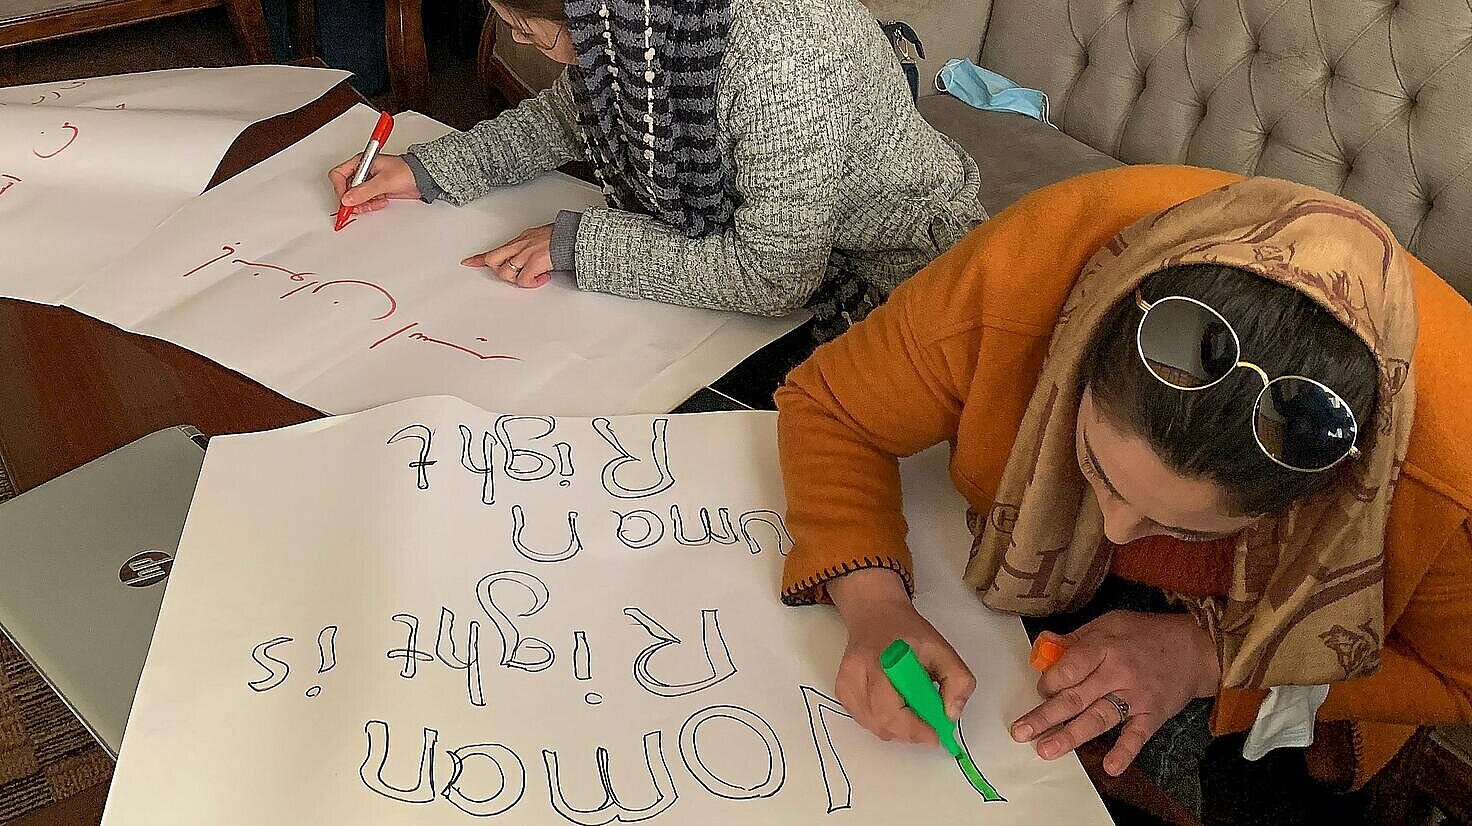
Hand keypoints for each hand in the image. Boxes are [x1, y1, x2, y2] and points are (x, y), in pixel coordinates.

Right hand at [328, 153, 418, 215]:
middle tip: (360, 205)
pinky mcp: (376, 191)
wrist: (423, 178)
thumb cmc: (407, 171)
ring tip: (375, 203)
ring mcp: (369, 182)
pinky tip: (381, 202)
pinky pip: (366, 201)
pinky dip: (371, 205)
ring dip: (363, 204)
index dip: (340, 188)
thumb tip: (348, 199)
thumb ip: (365, 191)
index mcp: (362, 162)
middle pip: (345, 188)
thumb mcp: (385, 181)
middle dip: (352, 199)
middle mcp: (363, 172)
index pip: (338, 174)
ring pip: (355, 197)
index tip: (346, 199)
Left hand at [463, 224, 554, 288]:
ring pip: (506, 273)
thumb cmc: (563, 238)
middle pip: (493, 260)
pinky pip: (524, 280)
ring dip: (518, 279)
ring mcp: (526, 254)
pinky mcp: (535, 262)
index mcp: (521, 239)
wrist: (575, 236)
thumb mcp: (540, 238)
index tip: (469, 262)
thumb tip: (528, 258)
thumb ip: (530, 247)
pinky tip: (542, 278)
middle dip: (498, 270)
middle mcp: (520, 245)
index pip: (495, 249)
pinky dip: (532, 283)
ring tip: (533, 276)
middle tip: (513, 275)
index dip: (479, 258)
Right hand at [827, 568, 976, 747]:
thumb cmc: (907, 632)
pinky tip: (894, 704)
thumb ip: (957, 680)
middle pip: (881, 722)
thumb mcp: (942, 648)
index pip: (889, 708)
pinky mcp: (842, 692)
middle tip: (928, 724)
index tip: (935, 735)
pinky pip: (865, 720)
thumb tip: (950, 715)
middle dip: (909, 731)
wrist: (876, 615)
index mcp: (880, 660)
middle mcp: (855, 673)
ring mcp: (845, 684)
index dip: (913, 728)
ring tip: (912, 709)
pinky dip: (884, 721)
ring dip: (897, 728)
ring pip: (873, 726)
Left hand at [1009, 611, 1219, 776]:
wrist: (1194, 648)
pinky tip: (1110, 767)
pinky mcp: (1153, 714)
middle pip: (1076, 697)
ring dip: (1071, 736)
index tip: (1039, 690)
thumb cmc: (1145, 634)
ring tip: (1047, 750)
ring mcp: (1136, 696)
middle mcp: (1118, 673)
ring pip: (1098, 718)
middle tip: (1021, 732)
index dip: (1049, 682)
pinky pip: (1137, 735)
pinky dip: (1125, 751)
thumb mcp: (1108, 624)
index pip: (1069, 668)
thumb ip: (1076, 639)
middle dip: (1045, 716)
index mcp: (1104, 647)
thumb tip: (1043, 645)